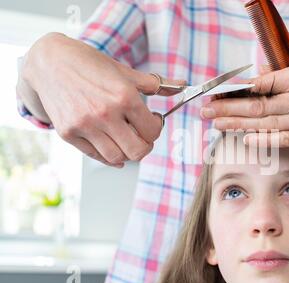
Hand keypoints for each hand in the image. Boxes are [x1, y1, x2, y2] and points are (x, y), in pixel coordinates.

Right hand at [19, 33, 184, 166]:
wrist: (49, 62)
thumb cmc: (89, 64)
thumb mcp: (124, 71)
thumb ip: (155, 84)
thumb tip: (182, 86)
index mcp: (124, 96)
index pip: (152, 130)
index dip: (157, 128)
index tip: (153, 121)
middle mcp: (105, 113)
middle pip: (138, 151)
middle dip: (146, 145)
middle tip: (143, 135)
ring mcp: (85, 125)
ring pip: (118, 157)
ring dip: (127, 152)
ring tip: (127, 138)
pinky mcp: (68, 133)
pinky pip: (96, 156)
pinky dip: (109, 157)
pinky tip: (113, 146)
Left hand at [200, 52, 288, 146]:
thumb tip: (263, 74)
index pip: (262, 84)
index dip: (237, 90)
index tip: (220, 93)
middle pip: (258, 107)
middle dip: (228, 109)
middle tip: (206, 111)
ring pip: (267, 125)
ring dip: (239, 126)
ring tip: (217, 125)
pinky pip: (285, 140)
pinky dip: (264, 141)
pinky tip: (245, 139)